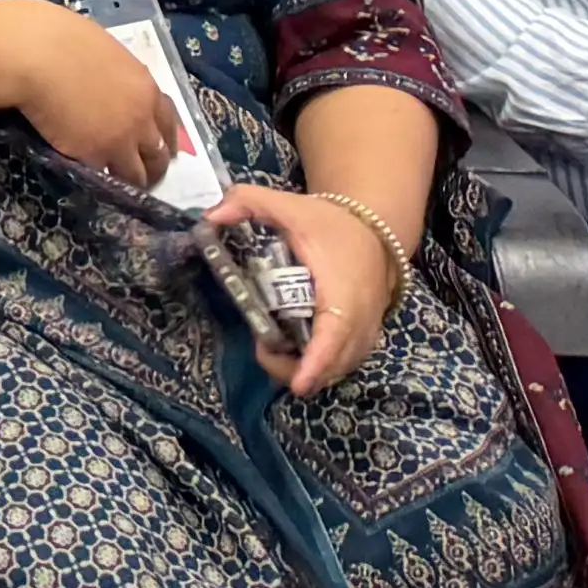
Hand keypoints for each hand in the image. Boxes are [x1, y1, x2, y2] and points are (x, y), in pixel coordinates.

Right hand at [0, 1, 186, 191]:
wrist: (36, 55)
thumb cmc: (60, 38)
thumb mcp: (104, 51)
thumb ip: (117, 74)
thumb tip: (110, 84)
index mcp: (145, 86)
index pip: (169, 121)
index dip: (167, 138)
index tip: (163, 148)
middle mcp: (140, 117)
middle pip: (158, 153)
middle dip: (153, 167)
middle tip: (144, 174)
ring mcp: (120, 140)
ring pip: (137, 174)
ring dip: (130, 180)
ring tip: (120, 185)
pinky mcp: (94, 156)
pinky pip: (105, 177)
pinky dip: (102, 180)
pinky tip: (94, 180)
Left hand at [210, 181, 401, 396]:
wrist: (376, 228)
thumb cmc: (331, 223)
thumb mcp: (288, 206)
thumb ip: (248, 202)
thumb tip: (211, 218)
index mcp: (343, 292)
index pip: (334, 337)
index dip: (316, 364)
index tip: (298, 385)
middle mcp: (362, 320)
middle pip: (333, 365)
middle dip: (295, 370)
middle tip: (262, 345)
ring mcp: (367, 333)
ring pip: (339, 369)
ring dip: (305, 370)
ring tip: (273, 344)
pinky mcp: (366, 338)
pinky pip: (344, 363)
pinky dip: (319, 366)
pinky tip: (294, 348)